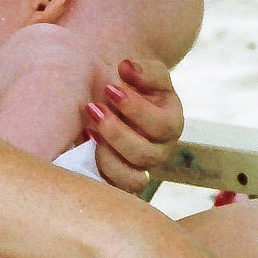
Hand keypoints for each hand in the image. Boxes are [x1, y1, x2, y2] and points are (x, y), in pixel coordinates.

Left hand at [87, 58, 183, 192]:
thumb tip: (127, 67)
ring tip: (89, 130)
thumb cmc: (132, 86)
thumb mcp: (142, 73)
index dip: (136, 109)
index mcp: (170, 124)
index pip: (162, 125)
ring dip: (107, 156)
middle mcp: (160, 152)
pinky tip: (86, 146)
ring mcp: (140, 170)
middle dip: (116, 132)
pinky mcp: (120, 181)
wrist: (116, 101)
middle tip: (93, 108)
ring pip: (133, 179)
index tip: (110, 88)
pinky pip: (115, 190)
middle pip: (145, 155)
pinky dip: (100, 170)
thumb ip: (142, 70)